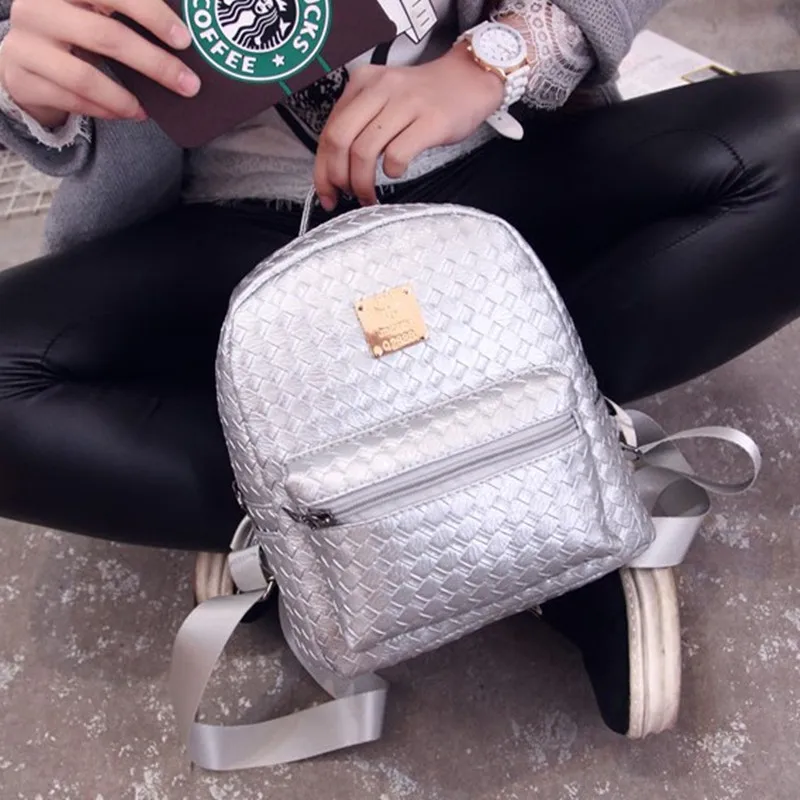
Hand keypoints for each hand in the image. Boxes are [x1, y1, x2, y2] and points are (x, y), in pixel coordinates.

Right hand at [0, 0, 199, 128]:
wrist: (24, 57)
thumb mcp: (93, 11)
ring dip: (126, 99)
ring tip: (151, 109)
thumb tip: (182, 35)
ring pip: (86, 77)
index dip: (150, 12)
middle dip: (155, 64)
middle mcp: (36, 8)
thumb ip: (126, 12)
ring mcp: (25, 44)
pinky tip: (129, 113)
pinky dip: (107, 111)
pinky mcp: (22, 79)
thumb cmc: (73, 29)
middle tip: (188, 85)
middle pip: (106, 36)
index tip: (184, 39)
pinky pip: (73, 101)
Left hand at [314, 43, 503, 208]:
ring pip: (364, 151)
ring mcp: (405, 103)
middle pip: (339, 140)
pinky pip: (396, 154)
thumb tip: (335, 168)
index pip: (329, 130)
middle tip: (346, 195)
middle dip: (337, 177)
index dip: (322, 169)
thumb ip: (359, 124)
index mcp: (362, 83)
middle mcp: (380, 88)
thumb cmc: (425, 99)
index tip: (326, 192)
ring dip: (362, 183)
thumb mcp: (384, 99)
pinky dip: (391, 171)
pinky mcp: (430, 121)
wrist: (471, 79)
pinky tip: (396, 172)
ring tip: (369, 195)